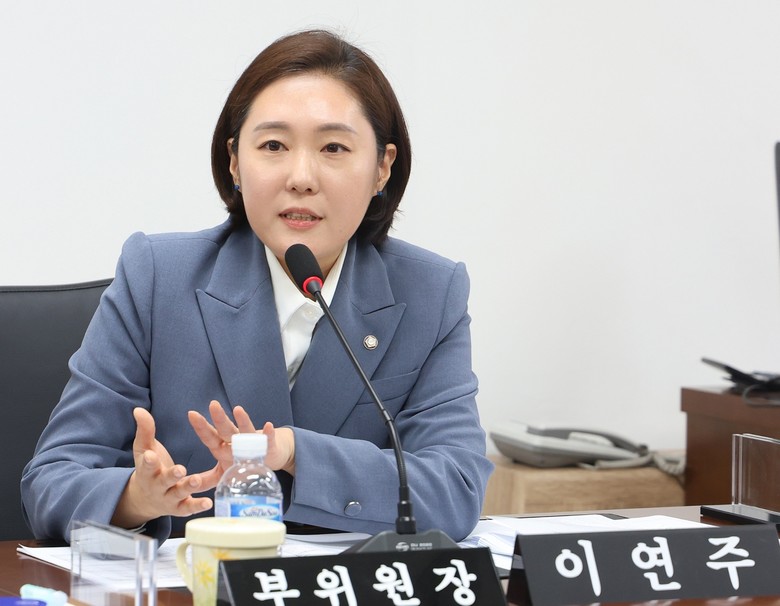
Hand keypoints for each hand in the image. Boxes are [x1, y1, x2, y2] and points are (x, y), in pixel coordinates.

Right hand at [111, 408, 211, 528]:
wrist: (145, 498)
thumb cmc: (148, 467)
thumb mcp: (144, 449)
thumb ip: (145, 430)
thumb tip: (139, 410)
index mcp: (148, 470)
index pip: (147, 465)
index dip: (149, 461)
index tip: (151, 456)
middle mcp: (158, 486)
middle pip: (163, 481)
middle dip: (171, 475)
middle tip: (180, 469)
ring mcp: (169, 498)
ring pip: (178, 493)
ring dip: (187, 487)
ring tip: (196, 480)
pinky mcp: (180, 507)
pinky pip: (189, 508)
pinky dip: (198, 506)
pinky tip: (208, 503)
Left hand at [188, 401, 296, 479]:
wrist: (269, 456)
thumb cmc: (242, 462)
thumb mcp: (223, 472)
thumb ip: (206, 479)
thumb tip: (188, 485)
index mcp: (222, 447)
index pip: (210, 436)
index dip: (201, 427)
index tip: (191, 414)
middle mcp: (236, 442)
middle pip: (226, 429)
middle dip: (219, 418)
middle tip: (213, 405)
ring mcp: (252, 442)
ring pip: (246, 431)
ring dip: (242, 421)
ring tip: (238, 409)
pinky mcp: (268, 447)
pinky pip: (268, 441)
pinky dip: (268, 434)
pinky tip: (268, 426)